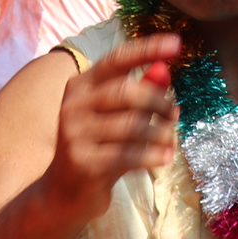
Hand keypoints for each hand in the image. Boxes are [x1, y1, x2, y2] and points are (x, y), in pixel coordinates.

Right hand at [45, 36, 182, 224]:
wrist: (61, 195)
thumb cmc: (96, 148)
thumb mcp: (115, 117)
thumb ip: (138, 93)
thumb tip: (165, 71)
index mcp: (81, 86)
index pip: (117, 60)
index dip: (147, 49)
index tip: (176, 43)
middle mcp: (73, 106)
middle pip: (128, 91)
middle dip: (160, 102)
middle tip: (175, 114)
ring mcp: (75, 135)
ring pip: (132, 125)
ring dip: (161, 132)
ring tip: (171, 140)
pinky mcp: (83, 163)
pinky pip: (129, 154)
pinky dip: (153, 155)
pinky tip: (166, 158)